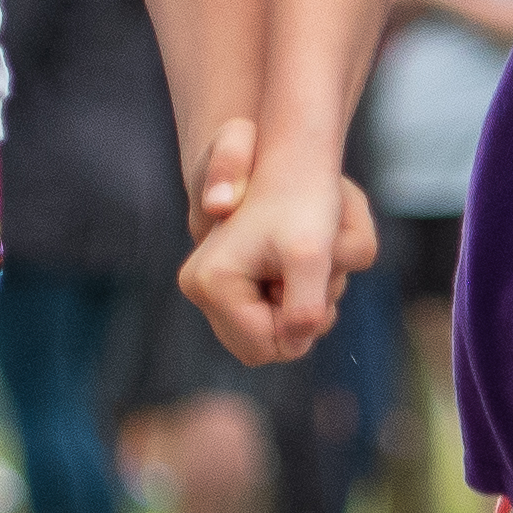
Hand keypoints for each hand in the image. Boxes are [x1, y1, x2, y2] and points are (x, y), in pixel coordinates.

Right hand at [181, 126, 367, 362]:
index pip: (262, 347)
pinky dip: (283, 304)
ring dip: (291, 313)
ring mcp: (204, 287)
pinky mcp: (218, 285)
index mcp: (211, 282)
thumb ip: (305, 304)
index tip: (316, 287)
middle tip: (314, 282)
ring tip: (305, 270)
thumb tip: (297, 340)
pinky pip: (258, 320)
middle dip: (292, 324)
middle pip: (256, 349)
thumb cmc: (303, 202)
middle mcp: (196, 287)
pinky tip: (295, 271)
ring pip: (259, 337)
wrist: (287, 163)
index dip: (299, 330)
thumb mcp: (312, 253)